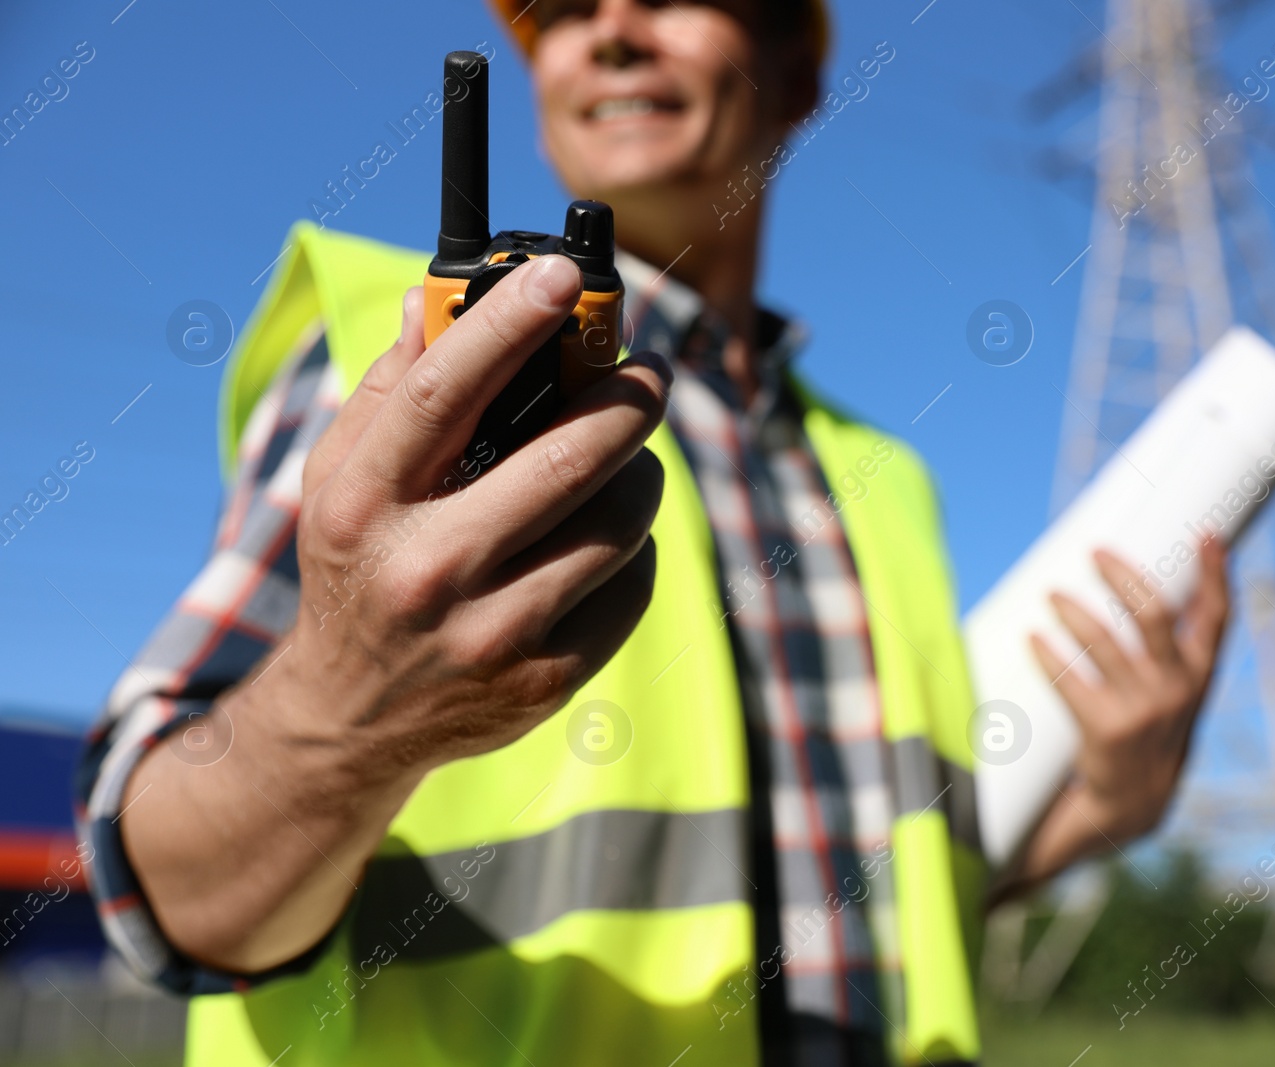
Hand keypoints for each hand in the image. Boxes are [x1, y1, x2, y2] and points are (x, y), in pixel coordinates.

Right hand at [289, 253, 670, 774]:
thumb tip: (432, 294)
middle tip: (650, 372)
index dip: (511, 323)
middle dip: (628, 398)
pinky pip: (632, 583)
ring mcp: (491, 633)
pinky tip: (606, 537)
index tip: (565, 274)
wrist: (349, 719)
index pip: (444, 392)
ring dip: (638, 471)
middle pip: (567, 459)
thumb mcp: (343, 478)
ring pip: (618, 521)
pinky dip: (634, 545)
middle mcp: (426, 571)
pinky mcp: (545, 679)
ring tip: (625, 458)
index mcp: (366, 504)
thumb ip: (391, 388)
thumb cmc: (359, 565)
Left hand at [992, 539, 1229, 903]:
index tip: (1206, 533)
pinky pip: (1070, 678)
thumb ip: (1176, 648)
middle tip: (1095, 553)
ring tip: (1051, 595)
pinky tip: (1032, 639)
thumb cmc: (1151, 731)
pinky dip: (1048, 653)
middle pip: (1154, 616)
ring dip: (1073, 611)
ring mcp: (1144, 711)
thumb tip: (1154, 583)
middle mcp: (1178, 690)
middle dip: (1123, 576)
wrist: (1133, 804)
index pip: (1217, 617)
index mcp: (1200, 676)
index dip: (1216, 573)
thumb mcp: (1177, 693)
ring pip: (1104, 642)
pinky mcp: (1106, 730)